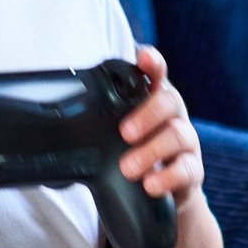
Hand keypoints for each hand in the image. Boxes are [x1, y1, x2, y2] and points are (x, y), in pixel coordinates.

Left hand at [116, 45, 204, 203]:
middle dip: (147, 114)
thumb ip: (102, 123)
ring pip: (178, 135)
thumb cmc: (134, 153)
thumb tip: (55, 126)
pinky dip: (167, 177)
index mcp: (153, 101)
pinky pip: (186, 170)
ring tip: (128, 169)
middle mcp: (173, 116)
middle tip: (124, 133)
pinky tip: (150, 185)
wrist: (164, 191)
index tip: (142, 56)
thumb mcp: (118, 135)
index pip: (156, 75)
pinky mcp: (192, 170)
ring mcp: (186, 142)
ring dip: (150, 151)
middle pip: (170, 101)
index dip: (152, 63)